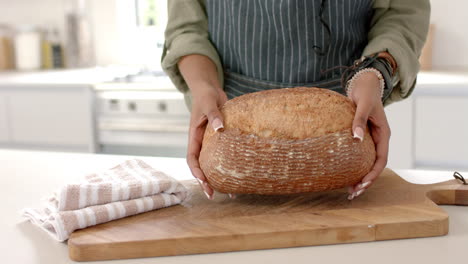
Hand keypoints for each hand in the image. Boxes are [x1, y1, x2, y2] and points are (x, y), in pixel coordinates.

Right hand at [187, 84, 227, 199]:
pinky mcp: (220, 140)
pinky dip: (228, 166)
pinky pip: (223, 156)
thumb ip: (214, 115)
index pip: (191, 158)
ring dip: (217, 178)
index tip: (203, 180)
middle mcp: (201, 142)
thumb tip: (220, 128)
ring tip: (228, 193)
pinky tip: (239, 176)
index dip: (196, 171)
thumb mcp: (209, 103)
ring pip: (212, 164)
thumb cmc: (207, 95)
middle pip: (201, 166)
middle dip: (205, 182)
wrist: (210, 90)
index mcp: (194, 136)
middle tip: (212, 195)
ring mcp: (210, 143)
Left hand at [346, 71, 390, 199]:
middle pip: (374, 166)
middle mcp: (378, 140)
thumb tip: (355, 137)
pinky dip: (352, 166)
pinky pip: (358, 156)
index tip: (362, 184)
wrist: (364, 84)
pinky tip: (342, 174)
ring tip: (349, 191)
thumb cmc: (365, 93)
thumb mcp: (363, 105)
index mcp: (383, 135)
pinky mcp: (360, 138)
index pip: (381, 160)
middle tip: (353, 194)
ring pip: (366, 163)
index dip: (373, 174)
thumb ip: (359, 120)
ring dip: (359, 177)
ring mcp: (369, 140)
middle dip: (365, 181)